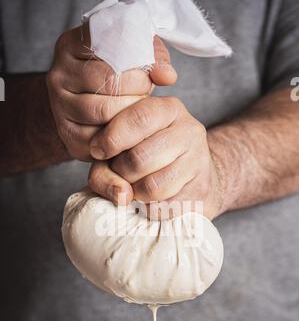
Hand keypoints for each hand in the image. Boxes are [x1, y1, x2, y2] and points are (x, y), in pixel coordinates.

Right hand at [46, 24, 176, 168]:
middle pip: (108, 82)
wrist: (83, 106)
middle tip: (145, 94)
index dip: (136, 62)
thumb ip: (152, 55)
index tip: (148, 73)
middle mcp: (59, 75)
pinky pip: (101, 138)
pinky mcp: (69, 135)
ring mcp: (60, 107)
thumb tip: (167, 76)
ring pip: (104, 112)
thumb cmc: (113, 76)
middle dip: (137, 90)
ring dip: (131, 113)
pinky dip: (122, 136)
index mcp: (70, 46)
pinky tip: (130, 130)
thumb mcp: (130, 53)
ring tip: (138, 110)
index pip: (108, 46)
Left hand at [88, 97, 224, 219]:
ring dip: (136, 194)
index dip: (111, 139)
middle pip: (140, 157)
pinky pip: (165, 208)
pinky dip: (150, 210)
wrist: (191, 177)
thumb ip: (104, 169)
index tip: (98, 152)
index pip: (139, 118)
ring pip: (153, 187)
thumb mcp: (121, 150)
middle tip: (121, 174)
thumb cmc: (147, 158)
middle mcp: (189, 130)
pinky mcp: (202, 190)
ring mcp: (199, 161)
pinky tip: (153, 200)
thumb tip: (121, 195)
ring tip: (137, 187)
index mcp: (167, 109)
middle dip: (121, 172)